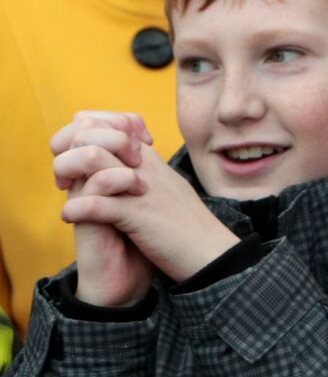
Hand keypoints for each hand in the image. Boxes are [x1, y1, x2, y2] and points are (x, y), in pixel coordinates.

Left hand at [56, 113, 239, 283]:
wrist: (213, 253)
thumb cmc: (190, 228)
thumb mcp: (169, 190)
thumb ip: (147, 173)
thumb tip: (125, 167)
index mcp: (148, 159)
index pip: (103, 122)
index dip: (80, 136)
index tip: (77, 164)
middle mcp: (143, 165)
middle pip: (91, 131)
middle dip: (66, 150)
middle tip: (65, 179)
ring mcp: (140, 187)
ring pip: (90, 157)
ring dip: (67, 172)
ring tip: (65, 193)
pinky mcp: (138, 215)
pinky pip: (95, 202)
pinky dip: (75, 209)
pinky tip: (70, 218)